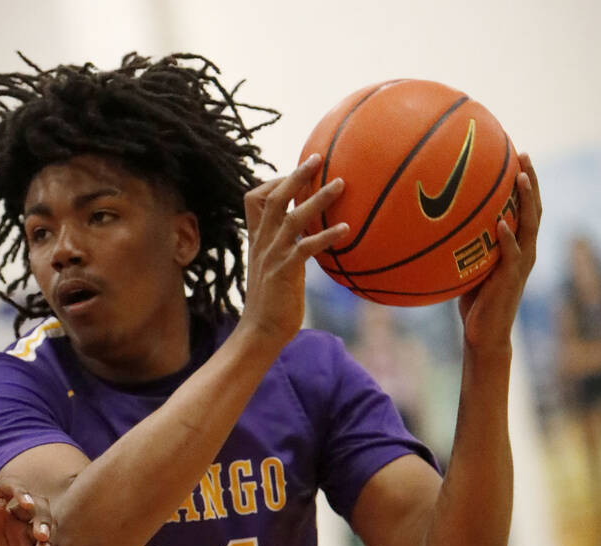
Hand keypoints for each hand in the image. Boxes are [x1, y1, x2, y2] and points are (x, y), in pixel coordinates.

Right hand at [239, 153, 349, 347]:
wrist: (260, 333)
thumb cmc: (272, 304)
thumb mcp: (274, 269)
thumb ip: (285, 249)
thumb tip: (307, 237)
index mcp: (257, 240)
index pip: (254, 199)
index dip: (274, 182)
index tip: (296, 173)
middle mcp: (261, 243)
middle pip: (272, 198)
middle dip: (295, 175)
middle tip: (318, 157)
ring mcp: (272, 257)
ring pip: (291, 217)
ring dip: (317, 198)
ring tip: (341, 183)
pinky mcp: (284, 272)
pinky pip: (305, 247)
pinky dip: (326, 235)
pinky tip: (346, 228)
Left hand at [457, 153, 542, 351]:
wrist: (483, 332)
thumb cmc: (472, 299)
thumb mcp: (466, 265)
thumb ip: (461, 245)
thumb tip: (432, 224)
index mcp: (516, 245)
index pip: (524, 207)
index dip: (524, 182)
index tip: (517, 155)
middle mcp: (524, 249)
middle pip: (533, 207)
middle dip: (530, 180)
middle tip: (524, 153)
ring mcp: (520, 263)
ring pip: (530, 225)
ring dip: (526, 200)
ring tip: (520, 177)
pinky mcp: (510, 278)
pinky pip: (511, 254)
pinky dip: (508, 238)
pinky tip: (501, 223)